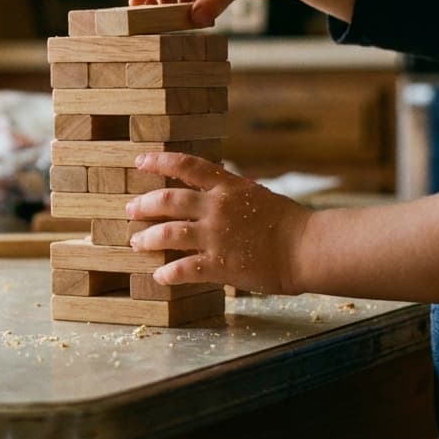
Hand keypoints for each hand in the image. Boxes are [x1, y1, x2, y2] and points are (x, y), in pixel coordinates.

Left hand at [126, 152, 311, 294]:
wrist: (308, 248)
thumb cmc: (290, 223)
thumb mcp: (258, 195)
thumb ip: (233, 194)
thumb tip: (220, 187)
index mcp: (228, 187)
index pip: (187, 166)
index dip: (159, 161)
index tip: (140, 161)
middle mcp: (217, 207)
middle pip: (168, 199)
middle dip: (144, 204)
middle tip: (130, 210)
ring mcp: (216, 236)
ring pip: (168, 233)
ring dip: (148, 238)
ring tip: (136, 243)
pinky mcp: (219, 264)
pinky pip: (183, 269)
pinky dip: (168, 274)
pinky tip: (159, 277)